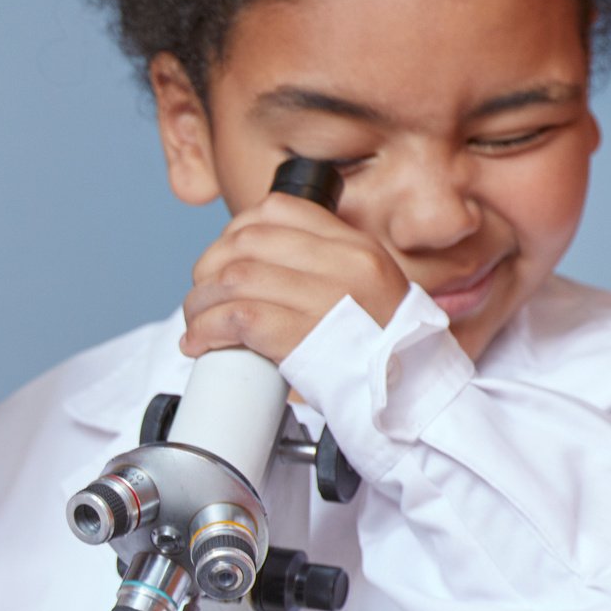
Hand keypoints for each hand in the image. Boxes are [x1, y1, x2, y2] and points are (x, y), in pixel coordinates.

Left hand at [179, 189, 408, 364]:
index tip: (222, 258)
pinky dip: (207, 329)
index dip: (235, 231)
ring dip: (201, 303)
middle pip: (247, 242)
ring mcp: (327, 299)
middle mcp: (344, 265)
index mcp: (357, 247)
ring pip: (235, 278)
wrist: (415, 401)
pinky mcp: (305, 336)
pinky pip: (237, 318)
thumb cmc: (383, 354)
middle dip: (209, 268)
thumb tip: (257, 264)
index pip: (278, 210)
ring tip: (196, 323)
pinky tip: (200, 342)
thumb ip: (323, 269)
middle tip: (202, 296)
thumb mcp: (368, 291)